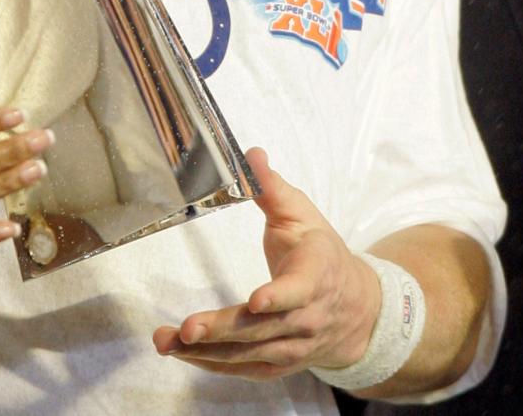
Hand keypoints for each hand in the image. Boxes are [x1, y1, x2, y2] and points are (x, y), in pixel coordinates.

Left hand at [152, 148, 380, 380]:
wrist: (355, 307)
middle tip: (187, 328)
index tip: (255, 301)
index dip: (278, 297)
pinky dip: (214, 366)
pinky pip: (246, 368)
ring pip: (249, 353)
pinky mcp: (280, 362)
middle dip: (223, 329)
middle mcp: (306, 317)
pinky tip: (183, 355)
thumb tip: (251, 154)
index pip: (298, 290)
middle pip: (263, 328)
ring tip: (167, 341)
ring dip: (206, 351)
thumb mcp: (302, 213)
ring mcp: (294, 345)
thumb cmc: (320, 252)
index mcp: (315, 275)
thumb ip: (272, 187)